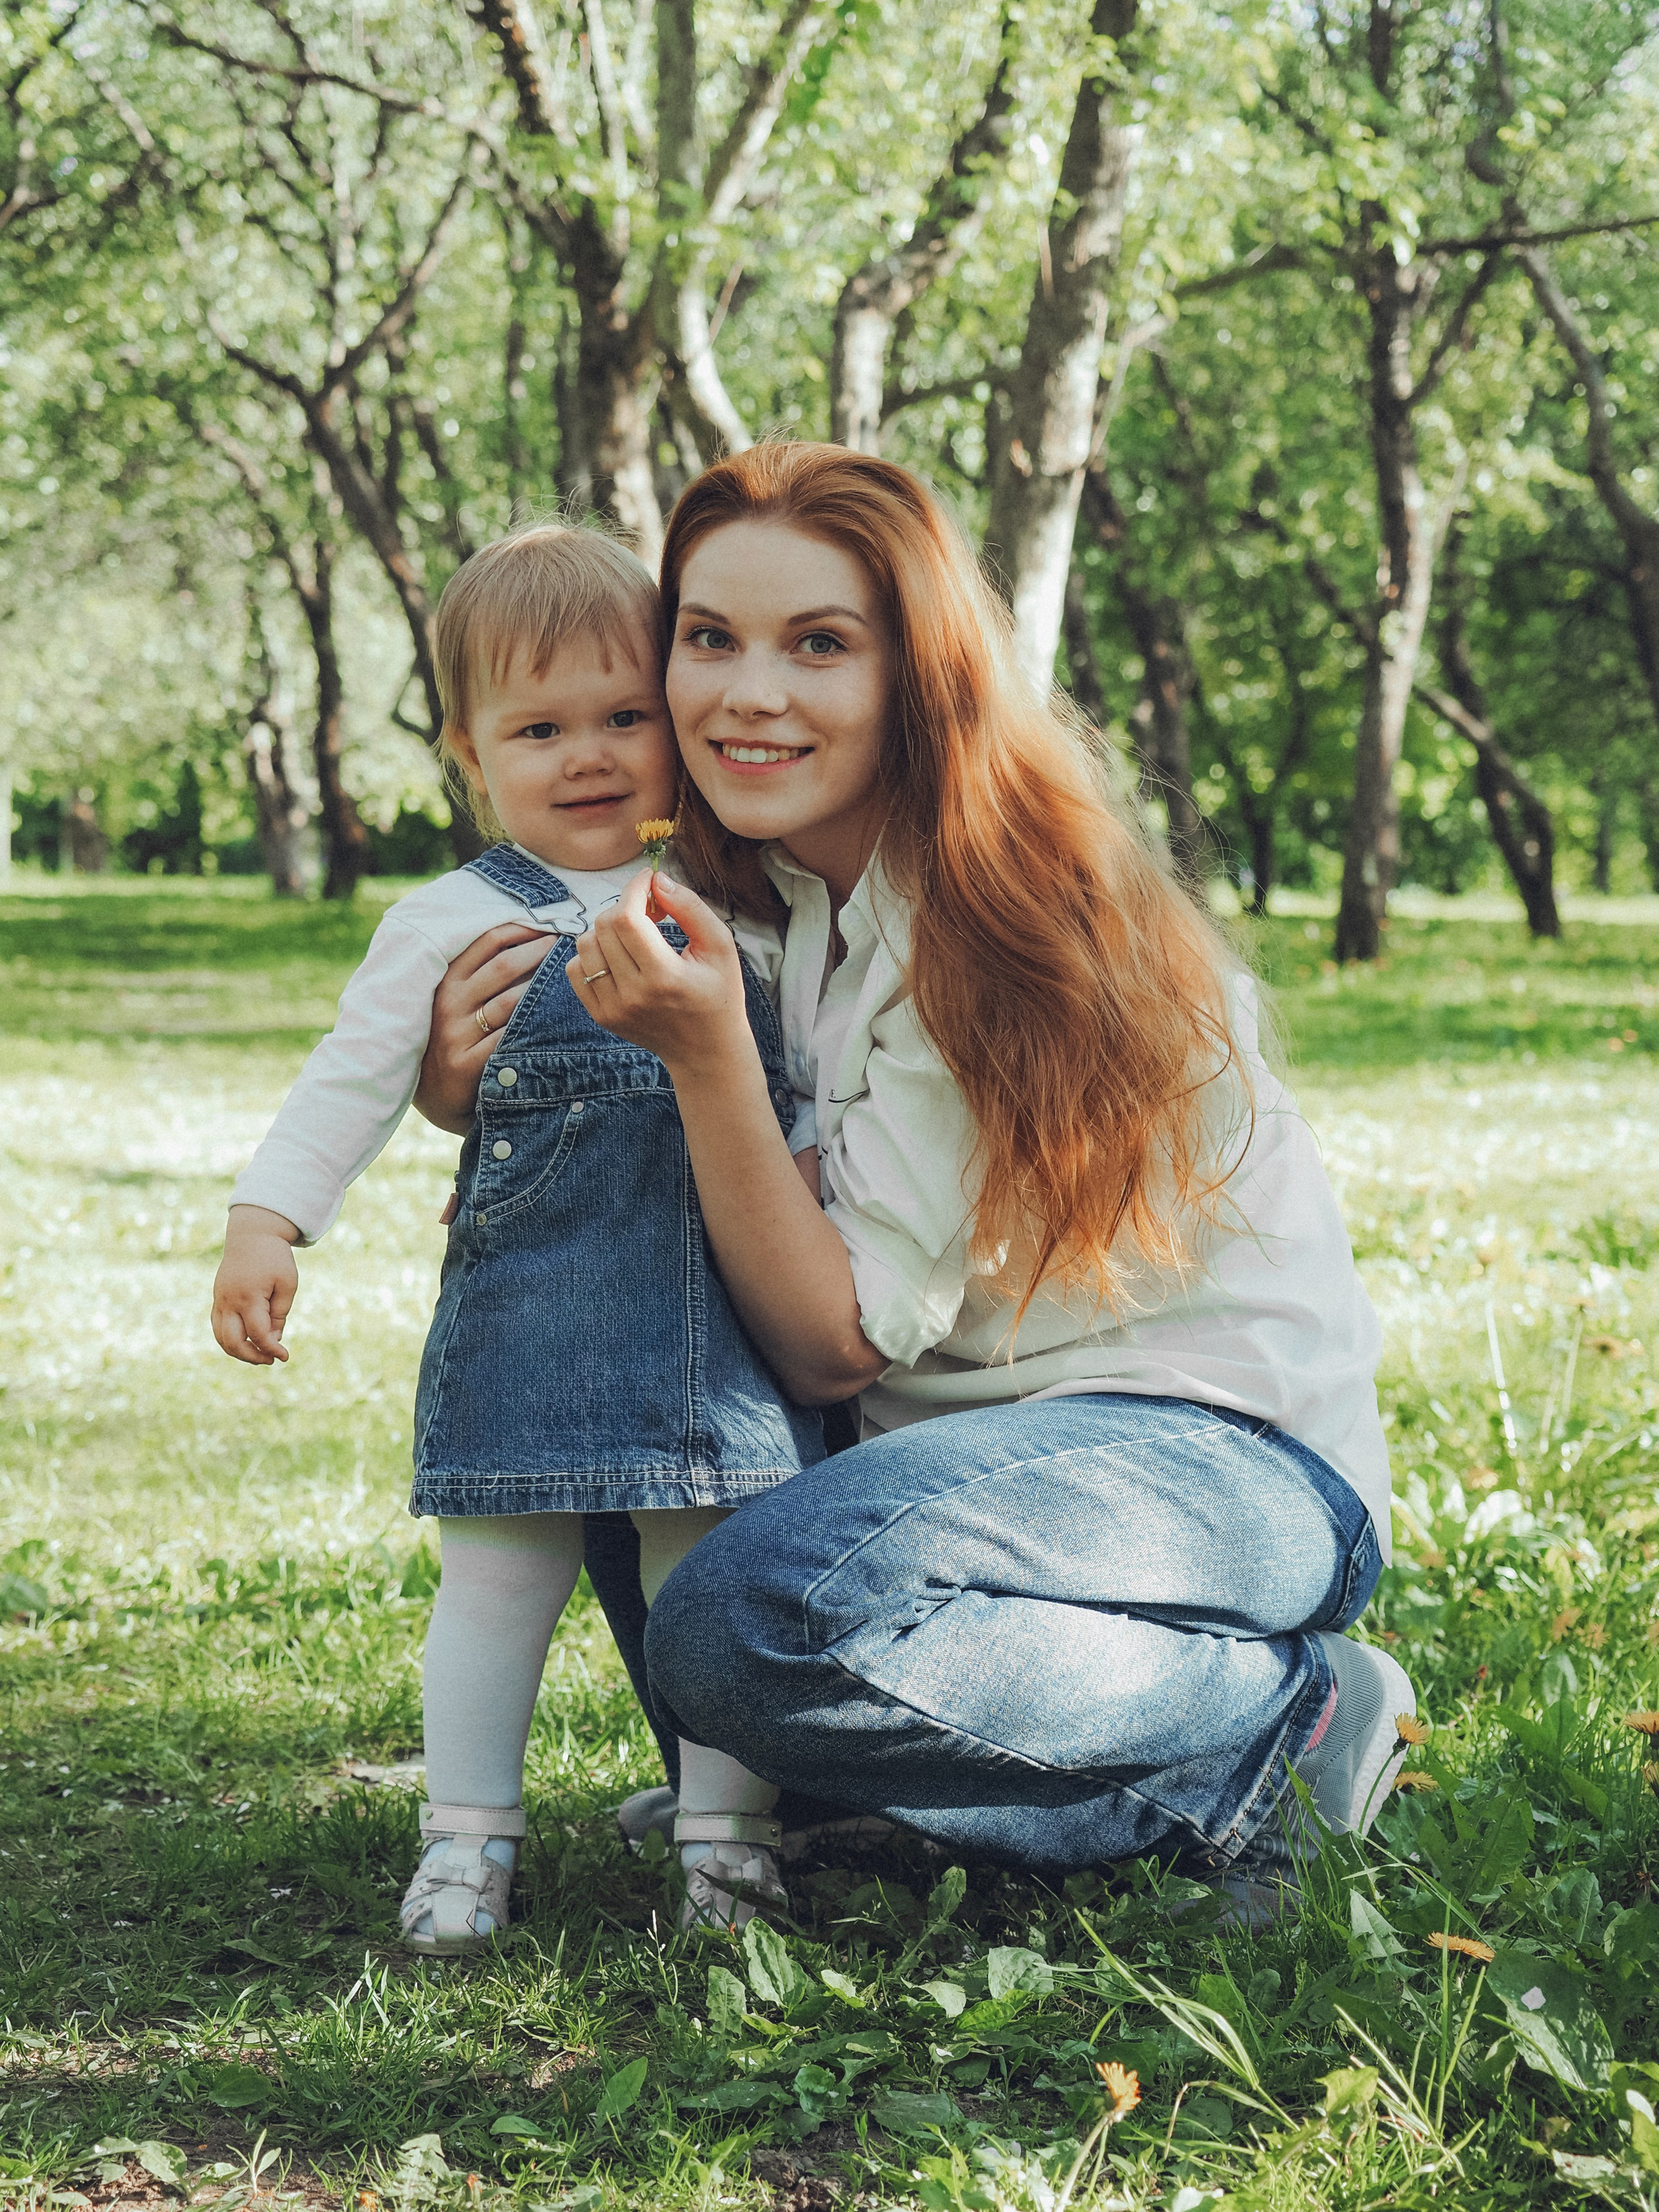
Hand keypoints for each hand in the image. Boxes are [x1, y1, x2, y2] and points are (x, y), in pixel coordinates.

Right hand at [212, 1205, 301, 1365]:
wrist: (251, 1235)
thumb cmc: (274, 1258)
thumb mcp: (286, 1283)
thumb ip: (279, 1314)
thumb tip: (272, 1340)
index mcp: (249, 1296)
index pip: (258, 1334)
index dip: (271, 1349)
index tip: (284, 1356)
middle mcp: (229, 1301)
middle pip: (233, 1342)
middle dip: (252, 1357)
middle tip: (270, 1360)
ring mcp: (219, 1301)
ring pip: (221, 1338)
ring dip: (239, 1352)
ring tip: (260, 1355)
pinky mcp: (217, 1300)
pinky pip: (218, 1328)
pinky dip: (229, 1341)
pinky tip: (246, 1343)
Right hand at [414, 923, 554, 1134]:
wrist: (435, 1092)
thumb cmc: (456, 1036)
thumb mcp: (457, 1001)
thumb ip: (482, 973)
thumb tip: (530, 936)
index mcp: (448, 980)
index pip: (487, 943)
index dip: (523, 930)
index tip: (552, 923)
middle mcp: (449, 1003)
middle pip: (503, 967)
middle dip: (539, 951)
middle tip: (568, 943)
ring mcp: (456, 1034)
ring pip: (509, 1001)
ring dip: (542, 986)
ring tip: (567, 976)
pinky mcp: (466, 1064)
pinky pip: (507, 1039)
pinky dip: (532, 1026)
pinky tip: (555, 1018)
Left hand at [568, 871, 752, 1078]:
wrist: (706, 1051)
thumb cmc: (719, 995)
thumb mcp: (720, 947)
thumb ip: (691, 908)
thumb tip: (657, 880)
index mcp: (664, 977)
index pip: (627, 918)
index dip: (633, 890)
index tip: (647, 880)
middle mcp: (632, 995)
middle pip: (603, 927)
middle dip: (624, 907)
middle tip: (650, 911)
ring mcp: (612, 1008)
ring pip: (585, 945)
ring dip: (607, 929)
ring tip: (635, 935)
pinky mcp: (601, 1015)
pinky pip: (577, 969)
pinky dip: (594, 954)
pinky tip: (620, 957)